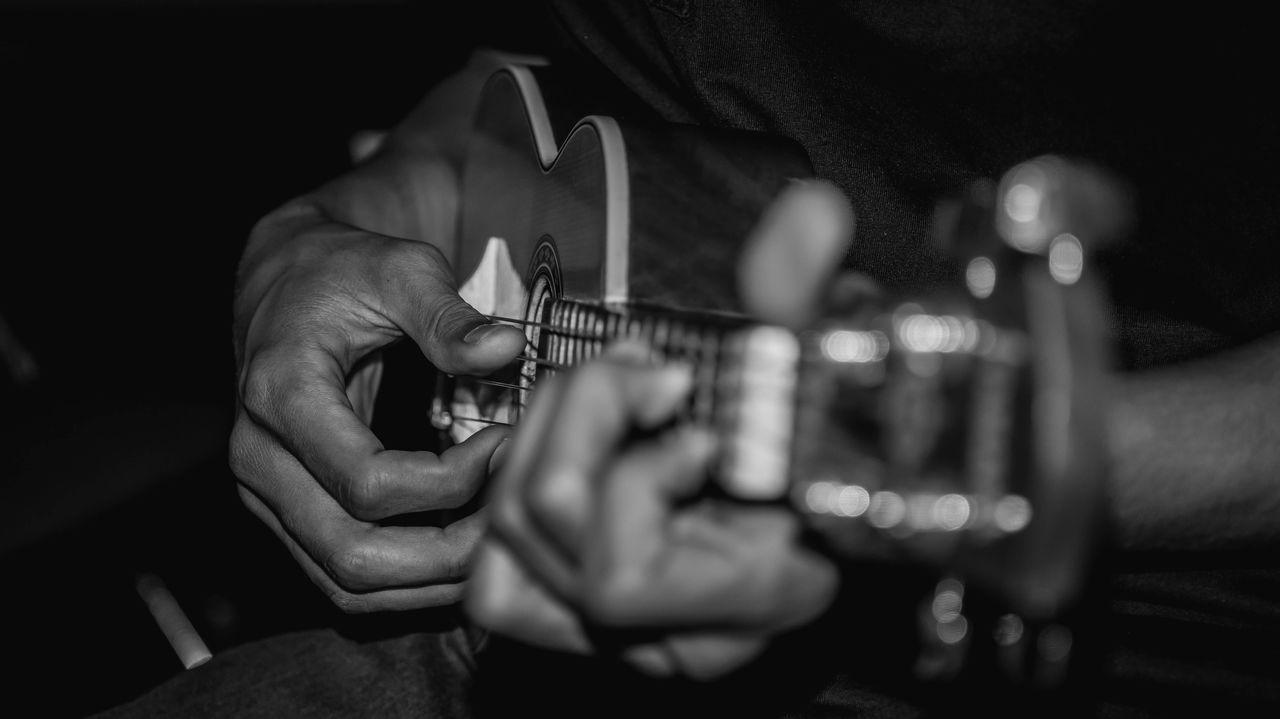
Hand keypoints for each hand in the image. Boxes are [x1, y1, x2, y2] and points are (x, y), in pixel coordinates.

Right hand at [230, 202, 526, 610]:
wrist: (281, 283)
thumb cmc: (341, 271)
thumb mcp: (399, 268)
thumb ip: (447, 314)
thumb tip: (506, 350)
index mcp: (280, 394)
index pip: (367, 483)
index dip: (450, 482)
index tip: (504, 445)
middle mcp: (259, 458)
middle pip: (353, 555)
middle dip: (446, 554)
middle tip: (509, 520)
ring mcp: (266, 494)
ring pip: (346, 584)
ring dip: (430, 580)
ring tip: (495, 541)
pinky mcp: (286, 513)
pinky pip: (345, 577)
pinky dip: (408, 581)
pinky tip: (463, 548)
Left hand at [466, 180, 855, 676]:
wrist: (853, 485)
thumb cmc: (851, 439)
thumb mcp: (837, 362)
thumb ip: (809, 299)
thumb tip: (806, 215)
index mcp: (752, 602)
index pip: (618, 582)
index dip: (631, 481)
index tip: (696, 417)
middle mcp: (675, 637)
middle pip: (545, 541)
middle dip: (579, 419)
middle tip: (644, 367)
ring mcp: (625, 633)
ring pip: (506, 546)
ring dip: (545, 437)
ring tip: (616, 387)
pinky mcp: (586, 608)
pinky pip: (501, 571)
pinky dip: (519, 489)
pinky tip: (584, 436)